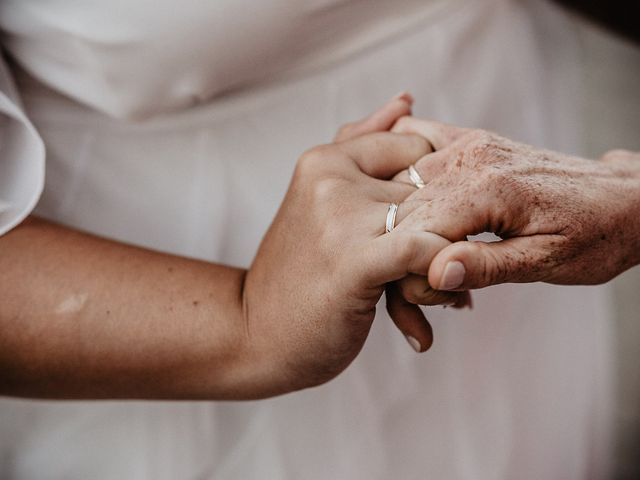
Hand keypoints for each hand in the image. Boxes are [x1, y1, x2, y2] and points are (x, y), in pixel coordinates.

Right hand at [243, 109, 462, 395]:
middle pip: (431, 187)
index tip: (433, 231)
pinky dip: (448, 275)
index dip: (436, 193)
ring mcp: (340, 215)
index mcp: (325, 159)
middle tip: (454, 270)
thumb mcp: (323, 198)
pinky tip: (445, 301)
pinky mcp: (355, 261)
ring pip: (437, 218)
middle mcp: (331, 176)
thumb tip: (405, 98)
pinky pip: (429, 249)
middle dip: (450, 228)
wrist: (254, 334)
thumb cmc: (297, 273)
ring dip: (455, 259)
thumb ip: (363, 145)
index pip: (416, 148)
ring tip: (451, 295)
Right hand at [391, 117, 639, 289]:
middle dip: (405, 255)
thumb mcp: (548, 262)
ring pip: (401, 188)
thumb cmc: (595, 235)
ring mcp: (467, 144)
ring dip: (406, 227)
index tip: (438, 297)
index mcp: (489, 187)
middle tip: (442, 289)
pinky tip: (408, 202)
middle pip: (403, 212)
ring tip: (436, 259)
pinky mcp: (469, 142)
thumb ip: (488, 267)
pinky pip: (415, 149)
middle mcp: (470, 157)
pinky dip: (403, 179)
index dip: (412, 271)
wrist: (624, 199)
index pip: (415, 232)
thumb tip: (435, 274)